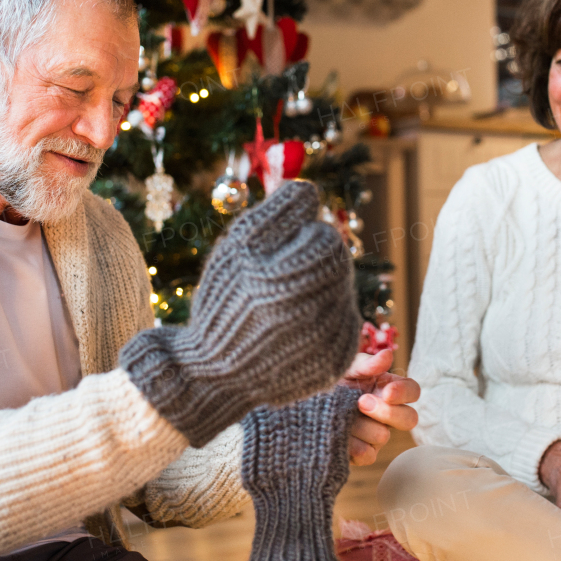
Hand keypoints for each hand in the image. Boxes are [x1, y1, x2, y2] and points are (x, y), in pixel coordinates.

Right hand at [120, 181, 359, 446]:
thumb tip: (312, 190)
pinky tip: (295, 328)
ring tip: (285, 305)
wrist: (215, 369)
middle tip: (283, 277)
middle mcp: (313, 315)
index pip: (326, 238)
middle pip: (339, 265)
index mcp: (286, 281)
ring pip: (344, 293)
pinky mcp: (336, 363)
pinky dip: (325, 320)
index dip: (301, 239)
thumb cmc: (225, 298)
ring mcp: (328, 343)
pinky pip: (345, 324)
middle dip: (313, 263)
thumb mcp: (239, 244)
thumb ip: (277, 210)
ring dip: (320, 289)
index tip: (277, 255)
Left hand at [339, 348, 419, 465]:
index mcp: (388, 388)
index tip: (386, 392)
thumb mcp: (345, 368)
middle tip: (360, 402)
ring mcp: (376, 434)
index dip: (404, 393)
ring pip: (383, 436)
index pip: (413, 391)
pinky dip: (353, 444)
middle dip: (386, 412)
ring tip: (337, 416)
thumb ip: (366, 363)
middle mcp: (387, 413)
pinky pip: (368, 455)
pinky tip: (339, 434)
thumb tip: (388, 355)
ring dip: (359, 425)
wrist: (303, 402)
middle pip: (409, 419)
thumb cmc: (330, 381)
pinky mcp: (363, 453)